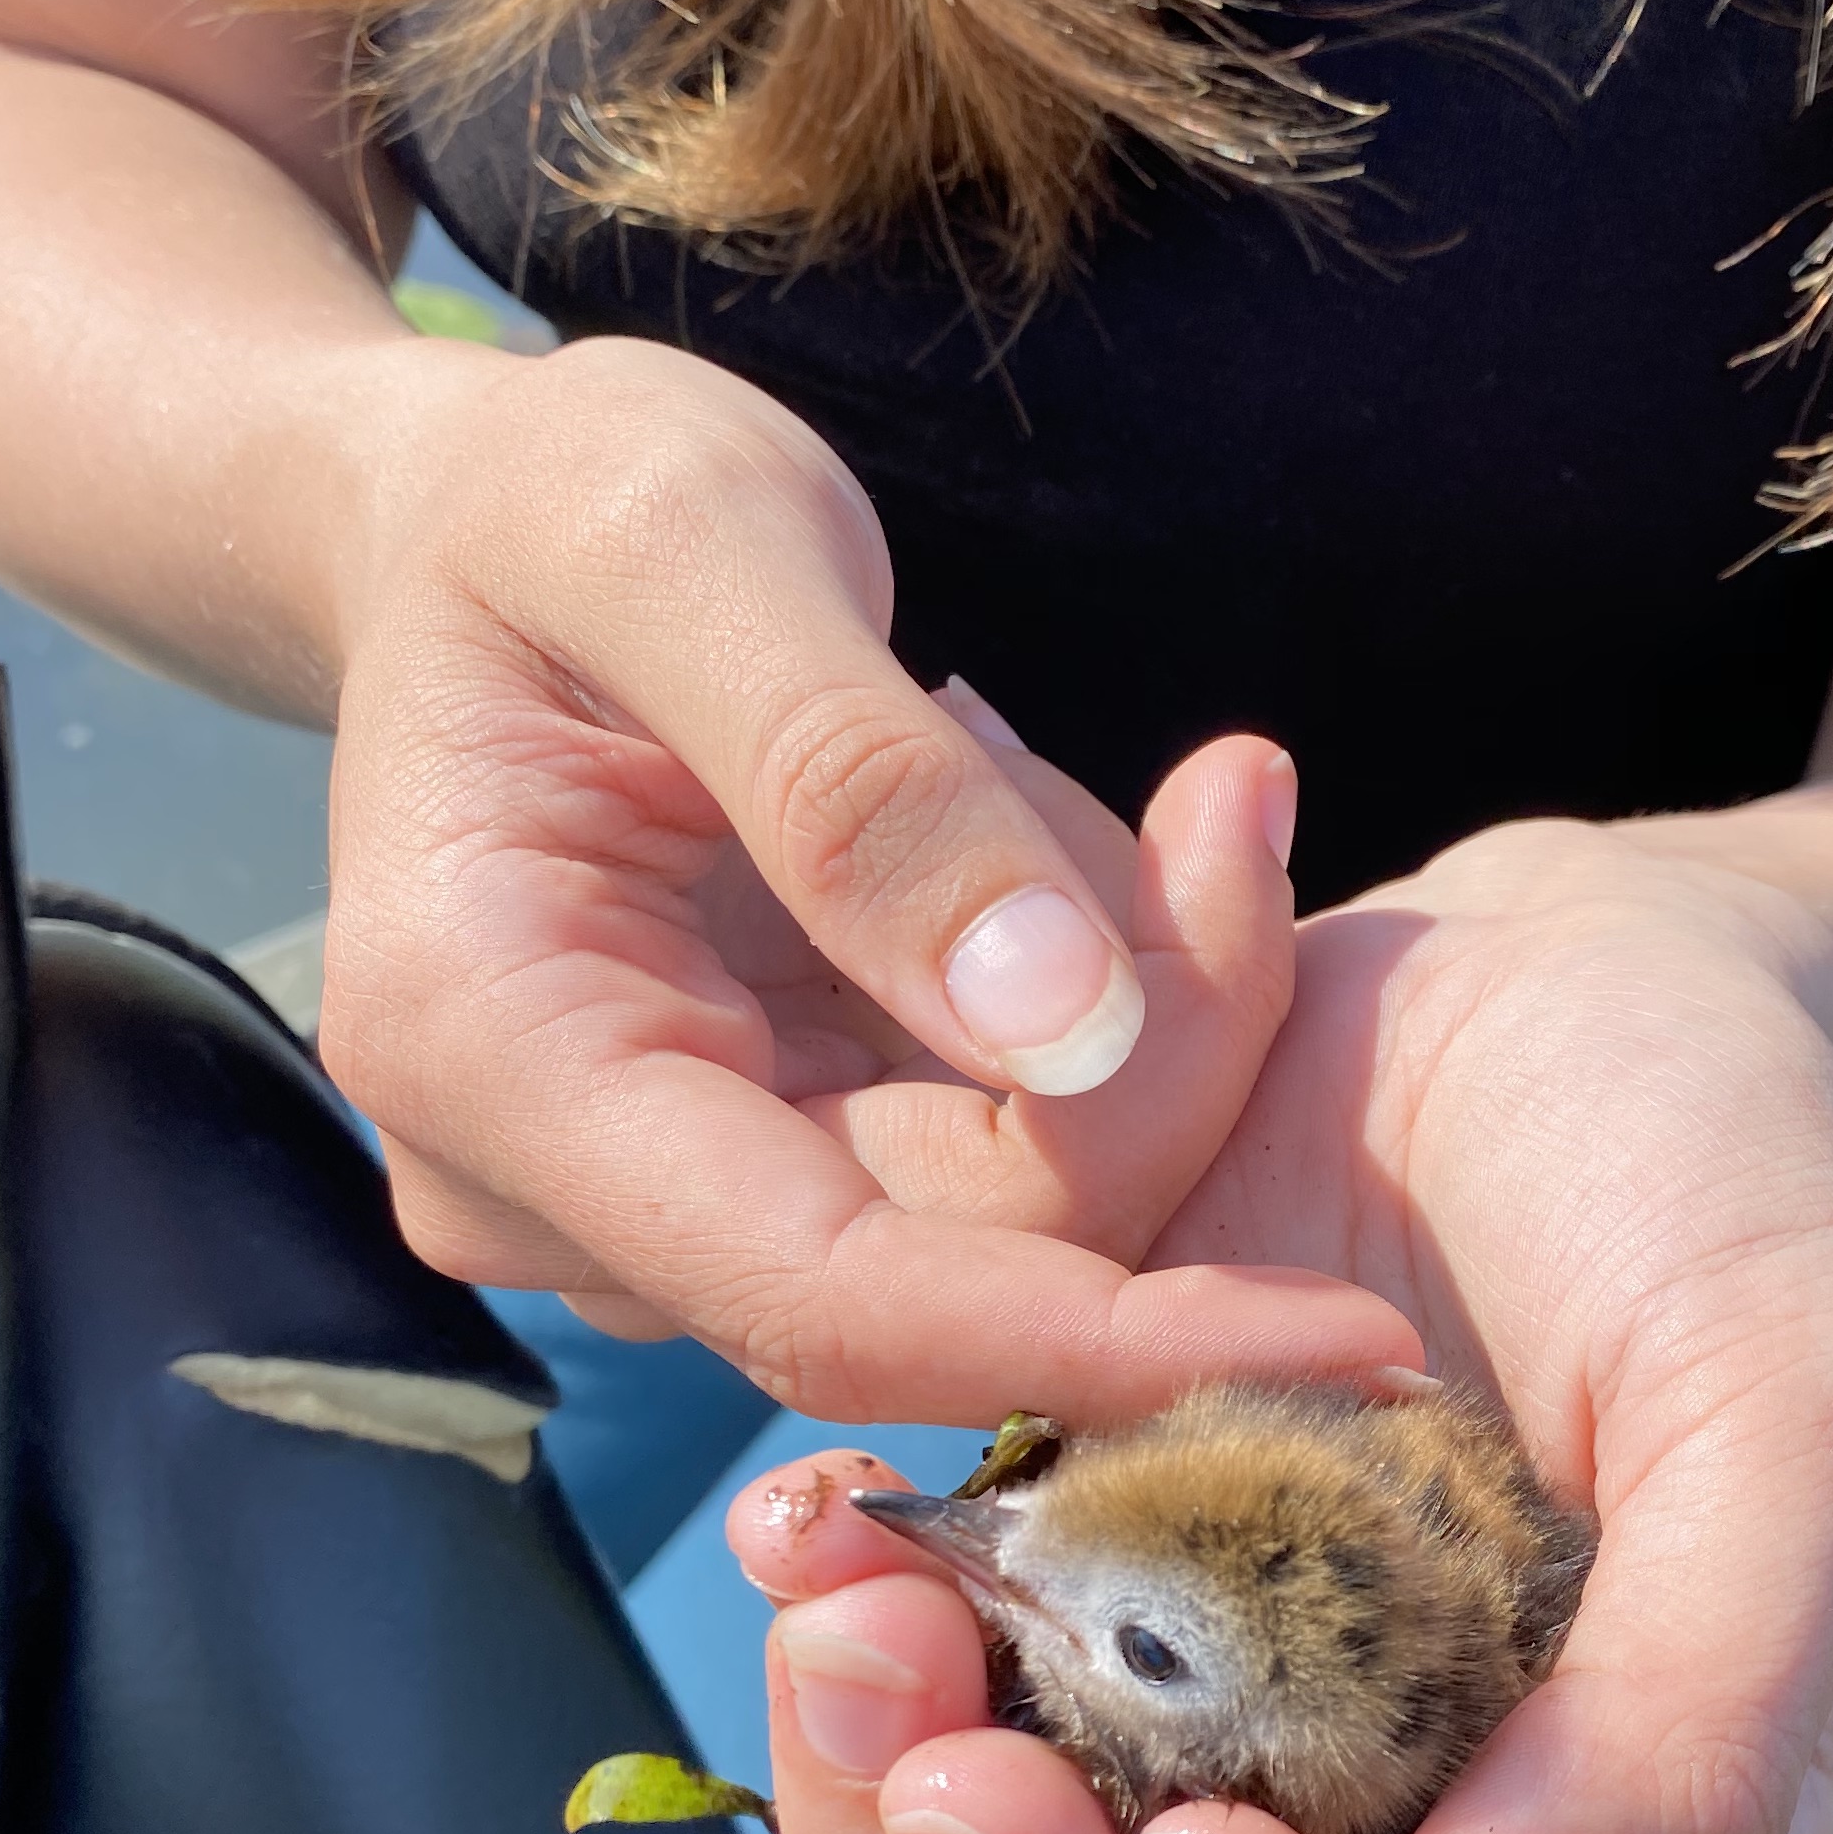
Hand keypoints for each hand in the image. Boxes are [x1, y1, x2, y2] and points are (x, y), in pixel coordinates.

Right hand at [318, 334, 1412, 1420]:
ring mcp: (653, 1197)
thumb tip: (1059, 1028)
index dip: (1098, 1338)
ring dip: (1130, 1027)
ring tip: (1102, 792)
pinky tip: (1047, 842)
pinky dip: (1085, 1017)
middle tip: (1235, 810)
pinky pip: (995, 1151)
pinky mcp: (755, 1163)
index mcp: (489, 1058)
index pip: (826, 1299)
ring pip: (1005, 1220)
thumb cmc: (555, 495)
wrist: (477, 520)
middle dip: (1157, 1068)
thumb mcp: (696, 542)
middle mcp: (551, 1186)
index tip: (1356, 1331)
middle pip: (956, 1260)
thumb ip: (862, 781)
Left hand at [735, 821, 1832, 1833]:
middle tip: (964, 1769)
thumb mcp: (1787, 1413)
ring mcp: (1201, 1771)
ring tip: (852, 1622)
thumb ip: (1694, 1730)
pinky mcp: (1057, 1639)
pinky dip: (833, 1684)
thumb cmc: (1722, 1182)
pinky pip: (906, 1756)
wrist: (1550, 980)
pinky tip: (815, 1531)